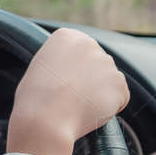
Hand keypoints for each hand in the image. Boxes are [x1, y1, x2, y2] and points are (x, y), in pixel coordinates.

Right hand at [6, 28, 127, 154]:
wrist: (46, 118)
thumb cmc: (35, 99)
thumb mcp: (40, 68)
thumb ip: (60, 62)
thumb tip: (73, 72)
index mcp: (67, 36)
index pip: (80, 53)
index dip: (72, 73)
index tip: (61, 83)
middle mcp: (89, 43)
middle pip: (96, 64)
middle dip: (88, 80)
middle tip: (72, 98)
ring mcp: (107, 62)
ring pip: (108, 80)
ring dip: (99, 93)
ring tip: (79, 106)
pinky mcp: (119, 82)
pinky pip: (120, 96)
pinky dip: (111, 107)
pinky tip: (91, 111)